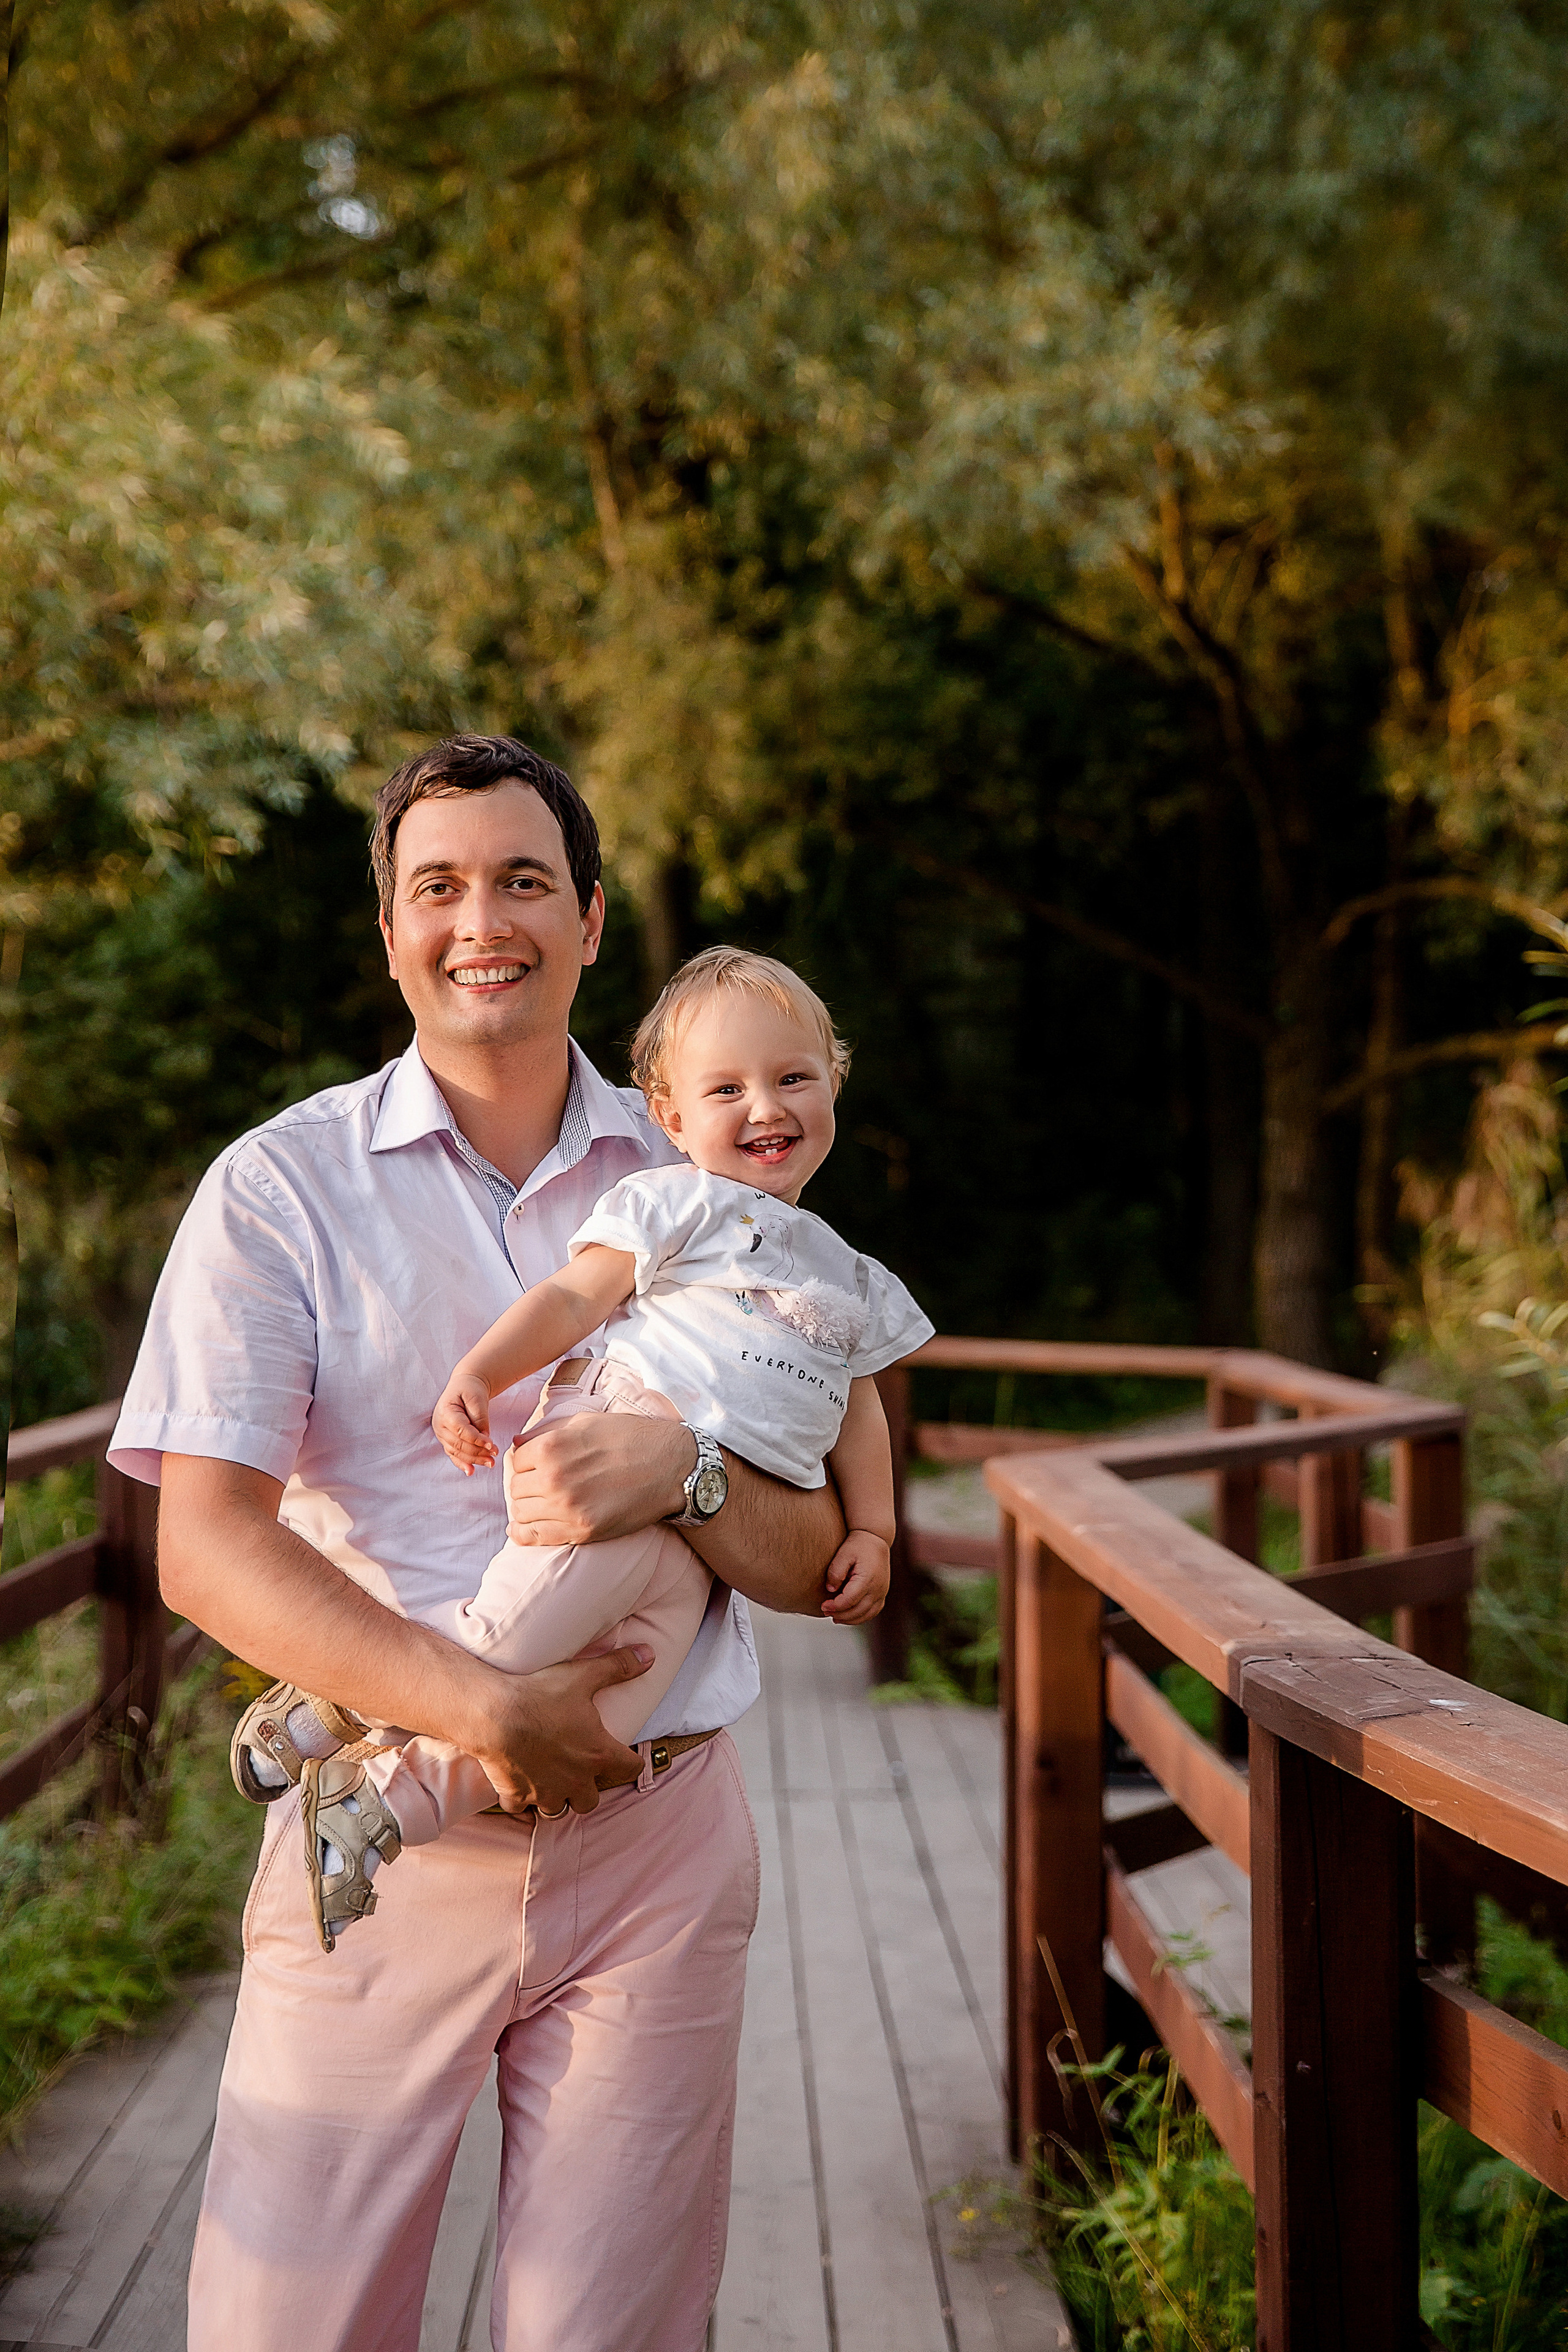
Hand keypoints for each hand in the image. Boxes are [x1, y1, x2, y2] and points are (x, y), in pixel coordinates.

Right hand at [434, 1372, 497, 1473]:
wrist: (463, 1385)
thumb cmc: (470, 1389)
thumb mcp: (477, 1397)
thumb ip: (480, 1417)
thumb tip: (485, 1438)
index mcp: (445, 1411)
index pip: (461, 1430)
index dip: (476, 1439)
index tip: (492, 1444)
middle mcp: (439, 1424)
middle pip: (458, 1444)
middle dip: (477, 1452)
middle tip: (494, 1456)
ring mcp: (441, 1433)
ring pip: (456, 1452)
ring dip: (473, 1459)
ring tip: (490, 1463)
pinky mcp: (446, 1439)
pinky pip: (453, 1454)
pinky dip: (462, 1463)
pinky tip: (471, 1472)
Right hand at [464, 1646, 651, 1815]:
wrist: (494, 1715)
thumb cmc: (540, 1695)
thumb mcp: (583, 1675)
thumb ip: (618, 1667)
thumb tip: (649, 1655)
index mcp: (598, 1754)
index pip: (631, 1769)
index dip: (632, 1763)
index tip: (627, 1758)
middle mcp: (576, 1781)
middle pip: (590, 1801)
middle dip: (587, 1788)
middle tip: (580, 1770)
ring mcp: (545, 1792)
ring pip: (558, 1810)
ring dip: (558, 1797)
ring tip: (552, 1779)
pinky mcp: (516, 1795)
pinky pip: (522, 1808)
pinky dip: (522, 1798)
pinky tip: (519, 1781)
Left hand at [507, 1411, 690, 1546]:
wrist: (670, 1466)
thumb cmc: (631, 1438)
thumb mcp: (586, 1422)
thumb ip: (548, 1432)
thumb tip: (517, 1442)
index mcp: (553, 1446)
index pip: (516, 1460)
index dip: (526, 1463)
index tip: (537, 1466)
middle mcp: (554, 1478)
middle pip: (516, 1488)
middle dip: (526, 1486)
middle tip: (542, 1485)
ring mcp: (567, 1507)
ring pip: (521, 1513)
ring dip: (527, 1508)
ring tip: (542, 1504)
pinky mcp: (581, 1531)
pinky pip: (533, 1537)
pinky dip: (523, 1534)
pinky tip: (524, 1528)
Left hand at [821, 1530, 890, 1624]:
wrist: (875, 1539)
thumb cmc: (858, 1545)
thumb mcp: (843, 1554)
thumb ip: (835, 1572)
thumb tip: (831, 1589)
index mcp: (868, 1578)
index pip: (850, 1600)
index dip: (835, 1606)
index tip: (823, 1605)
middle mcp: (878, 1588)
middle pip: (858, 1611)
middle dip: (840, 1614)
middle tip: (825, 1611)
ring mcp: (882, 1592)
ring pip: (866, 1614)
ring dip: (850, 1619)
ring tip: (835, 1617)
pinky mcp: (882, 1594)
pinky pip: (873, 1611)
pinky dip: (861, 1617)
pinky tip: (849, 1616)